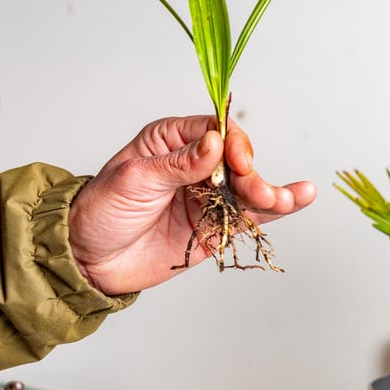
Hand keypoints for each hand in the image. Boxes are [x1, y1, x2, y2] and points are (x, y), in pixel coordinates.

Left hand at [68, 115, 315, 295]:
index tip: (237, 161)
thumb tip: (216, 143)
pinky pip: (250, 214)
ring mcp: (206, 195)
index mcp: (169, 140)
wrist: (89, 260)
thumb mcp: (135, 179)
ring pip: (249, 186)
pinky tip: (301, 197)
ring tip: (284, 199)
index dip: (233, 142)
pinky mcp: (213, 226)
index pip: (214, 129)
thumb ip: (178, 164)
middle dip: (251, 173)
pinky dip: (277, 207)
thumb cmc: (102, 210)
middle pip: (237, 158)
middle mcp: (192, 164)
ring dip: (270, 191)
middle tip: (253, 191)